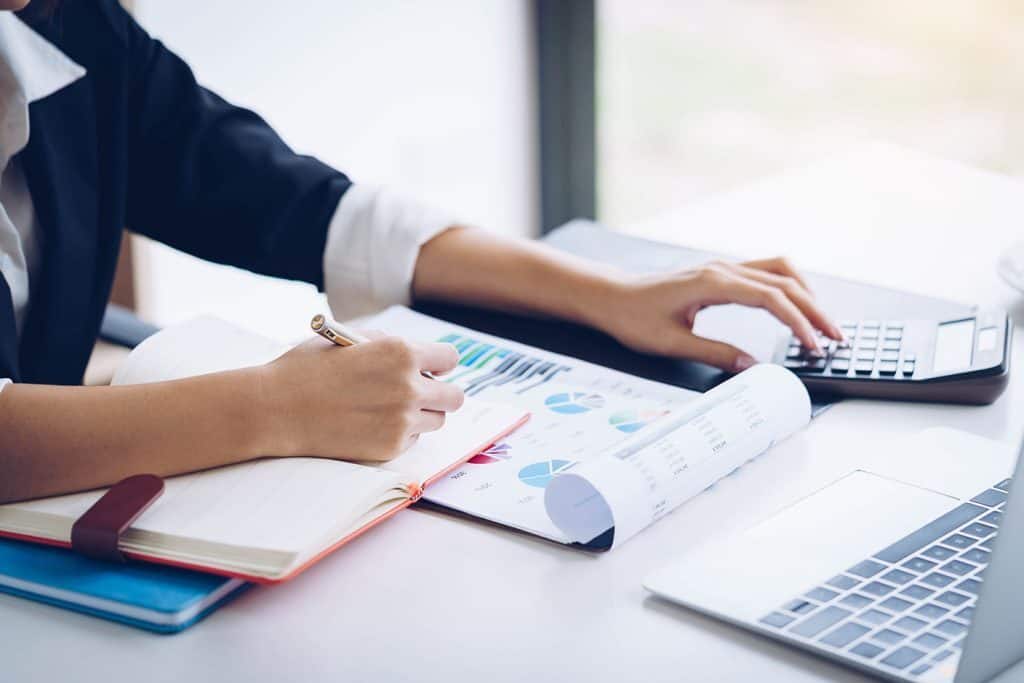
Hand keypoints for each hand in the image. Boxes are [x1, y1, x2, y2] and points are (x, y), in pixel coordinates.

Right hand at [258, 336, 464, 460]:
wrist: (275, 409)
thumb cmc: (306, 369)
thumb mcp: (349, 339)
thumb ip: (388, 343)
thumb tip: (417, 354)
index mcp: (400, 352)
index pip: (449, 358)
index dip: (440, 363)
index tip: (432, 369)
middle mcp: (408, 386)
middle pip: (454, 396)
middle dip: (441, 393)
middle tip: (423, 393)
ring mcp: (402, 420)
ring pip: (436, 420)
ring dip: (422, 414)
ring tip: (390, 408)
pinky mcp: (391, 447)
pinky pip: (412, 439)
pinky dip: (400, 433)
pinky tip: (371, 424)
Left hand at [596, 257, 841, 371]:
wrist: (610, 297)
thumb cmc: (633, 317)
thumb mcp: (671, 343)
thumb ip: (714, 353)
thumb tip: (751, 366)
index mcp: (712, 283)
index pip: (770, 298)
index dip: (797, 322)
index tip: (814, 346)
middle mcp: (722, 268)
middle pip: (784, 282)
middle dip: (815, 310)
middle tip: (836, 338)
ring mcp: (722, 267)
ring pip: (779, 271)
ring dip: (806, 294)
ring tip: (823, 324)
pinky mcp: (720, 273)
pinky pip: (765, 272)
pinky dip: (788, 287)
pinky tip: (796, 307)